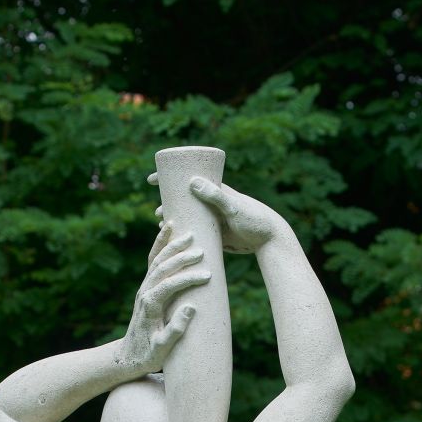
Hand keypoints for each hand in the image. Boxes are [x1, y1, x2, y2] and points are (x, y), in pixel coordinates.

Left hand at [118, 222, 208, 373]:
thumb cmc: (147, 356)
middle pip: (163, 267)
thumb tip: (190, 308)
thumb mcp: (162, 350)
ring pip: (158, 260)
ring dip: (174, 246)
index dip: (188, 279)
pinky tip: (170, 229)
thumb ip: (174, 331)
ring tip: (191, 234)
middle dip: (182, 258)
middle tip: (202, 252)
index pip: (169, 285)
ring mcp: (144, 287)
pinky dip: (161, 243)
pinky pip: (153, 260)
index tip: (207, 276)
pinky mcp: (147, 286)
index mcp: (149, 305)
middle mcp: (144, 292)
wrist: (129, 356)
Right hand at [147, 172, 285, 253]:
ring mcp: (214, 218)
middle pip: (184, 199)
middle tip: (158, 213)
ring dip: (175, 222)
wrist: (270, 239)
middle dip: (169, 204)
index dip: (167, 178)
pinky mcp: (217, 234)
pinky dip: (185, 236)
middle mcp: (212, 202)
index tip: (151, 180)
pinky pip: (197, 233)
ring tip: (164, 229)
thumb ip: (216, 195)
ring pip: (189, 218)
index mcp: (215, 189)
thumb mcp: (233, 207)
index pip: (186, 178)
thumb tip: (192, 182)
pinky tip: (176, 243)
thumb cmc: (255, 219)